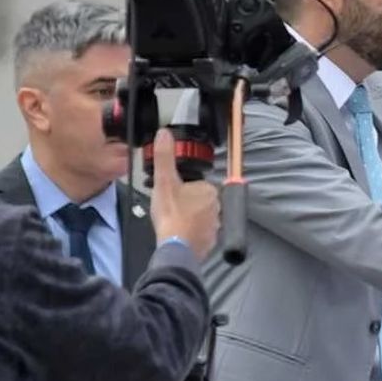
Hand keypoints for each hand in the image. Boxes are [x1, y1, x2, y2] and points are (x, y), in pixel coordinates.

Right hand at [148, 129, 220, 259]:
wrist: (176, 247)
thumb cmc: (171, 215)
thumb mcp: (164, 181)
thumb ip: (164, 157)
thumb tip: (165, 134)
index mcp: (209, 190)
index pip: (195, 184)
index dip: (180, 189)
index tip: (170, 195)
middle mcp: (218, 206)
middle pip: (197, 200)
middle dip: (184, 203)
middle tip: (170, 209)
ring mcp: (216, 225)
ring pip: (199, 216)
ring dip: (188, 218)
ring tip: (173, 222)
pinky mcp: (211, 240)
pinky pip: (200, 232)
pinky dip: (191, 232)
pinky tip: (179, 233)